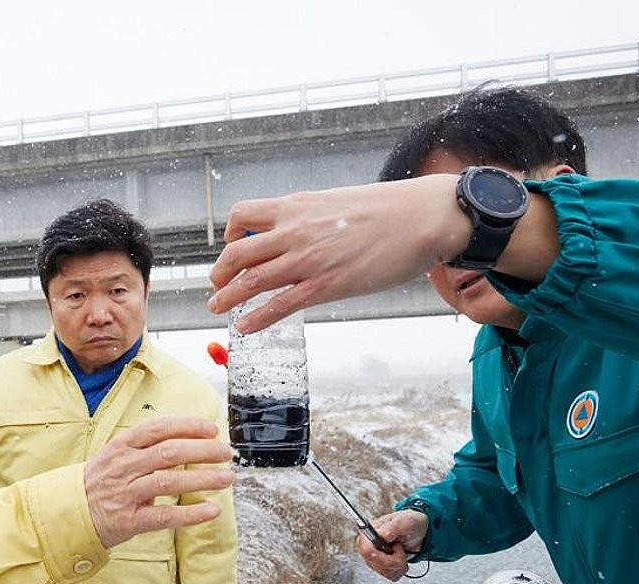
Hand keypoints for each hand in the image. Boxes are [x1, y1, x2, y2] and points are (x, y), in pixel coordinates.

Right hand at [84, 416, 232, 548]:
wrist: (69, 513)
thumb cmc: (99, 482)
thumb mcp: (115, 455)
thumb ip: (145, 447)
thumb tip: (186, 438)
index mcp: (122, 446)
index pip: (159, 428)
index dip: (188, 426)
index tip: (211, 429)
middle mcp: (124, 466)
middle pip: (170, 452)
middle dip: (203, 450)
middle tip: (226, 453)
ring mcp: (127, 493)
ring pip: (170, 480)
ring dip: (203, 478)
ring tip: (226, 478)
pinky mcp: (130, 519)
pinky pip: (165, 515)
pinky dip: (191, 513)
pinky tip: (211, 510)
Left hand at [207, 175, 464, 332]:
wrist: (421, 217)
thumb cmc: (387, 210)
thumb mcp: (337, 202)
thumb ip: (311, 218)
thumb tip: (299, 231)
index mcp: (297, 207)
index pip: (243, 215)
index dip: (231, 234)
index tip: (234, 247)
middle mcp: (295, 231)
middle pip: (238, 253)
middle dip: (221, 272)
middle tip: (217, 284)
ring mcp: (308, 260)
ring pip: (250, 280)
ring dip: (227, 296)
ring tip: (216, 307)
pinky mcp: (326, 285)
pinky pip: (279, 305)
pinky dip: (255, 317)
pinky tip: (244, 326)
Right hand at [355, 509, 428, 581]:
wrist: (418, 533)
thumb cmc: (409, 523)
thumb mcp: (404, 522)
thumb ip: (391, 528)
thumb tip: (381, 535)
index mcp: (368, 532)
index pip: (366, 550)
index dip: (381, 555)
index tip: (396, 549)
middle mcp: (367, 546)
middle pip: (374, 563)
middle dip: (393, 560)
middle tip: (401, 550)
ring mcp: (372, 557)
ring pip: (383, 571)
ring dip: (398, 565)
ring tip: (402, 552)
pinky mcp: (380, 566)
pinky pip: (389, 576)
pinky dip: (399, 570)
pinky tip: (401, 560)